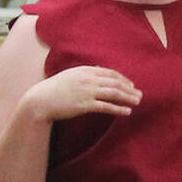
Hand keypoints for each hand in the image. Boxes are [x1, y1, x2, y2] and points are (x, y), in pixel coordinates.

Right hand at [22, 66, 139, 122]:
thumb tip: (97, 69)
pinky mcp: (85, 105)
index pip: (110, 73)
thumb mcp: (70, 75)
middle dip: (130, 88)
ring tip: (137, 102)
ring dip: (128, 97)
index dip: (123, 79)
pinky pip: (106, 107)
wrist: (41, 100)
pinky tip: (127, 112)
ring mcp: (87, 92)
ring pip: (114, 93)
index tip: (131, 85)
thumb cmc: (54, 88)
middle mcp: (88, 79)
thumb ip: (85, 73)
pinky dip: (119, 109)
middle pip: (115, 83)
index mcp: (85, 70)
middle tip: (140, 94)